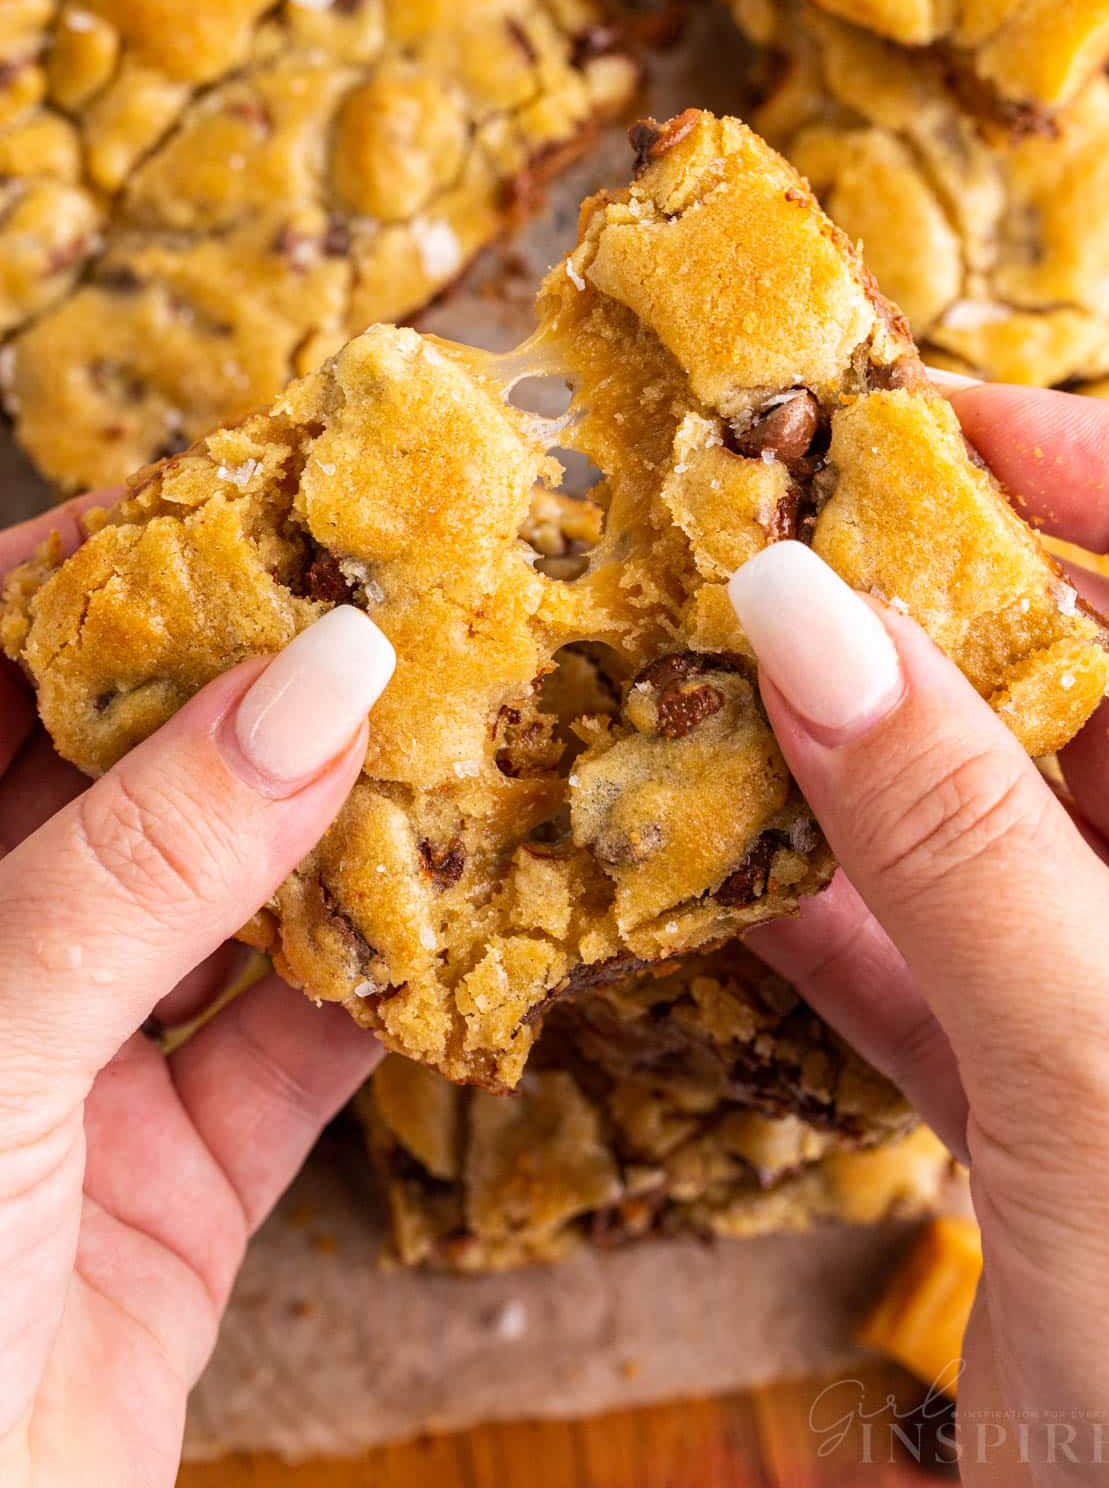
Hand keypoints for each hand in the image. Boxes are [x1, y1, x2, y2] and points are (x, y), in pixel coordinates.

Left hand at [0, 498, 395, 1487]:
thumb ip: (148, 863)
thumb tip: (325, 676)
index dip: (87, 569)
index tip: (234, 493)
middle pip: (118, 772)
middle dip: (248, 681)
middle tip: (389, 586)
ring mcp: (74, 1065)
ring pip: (223, 899)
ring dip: (339, 823)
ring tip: (462, 711)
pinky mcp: (174, 1176)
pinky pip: (294, 1043)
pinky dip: (383, 980)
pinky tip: (471, 903)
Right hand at [730, 385, 1108, 1484]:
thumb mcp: (1106, 1060)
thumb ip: (949, 831)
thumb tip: (796, 608)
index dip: (1086, 464)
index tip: (906, 422)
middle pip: (1088, 674)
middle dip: (917, 623)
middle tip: (745, 573)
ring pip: (988, 815)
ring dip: (844, 775)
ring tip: (692, 703)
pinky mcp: (1057, 1081)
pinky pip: (934, 950)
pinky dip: (830, 920)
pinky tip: (711, 882)